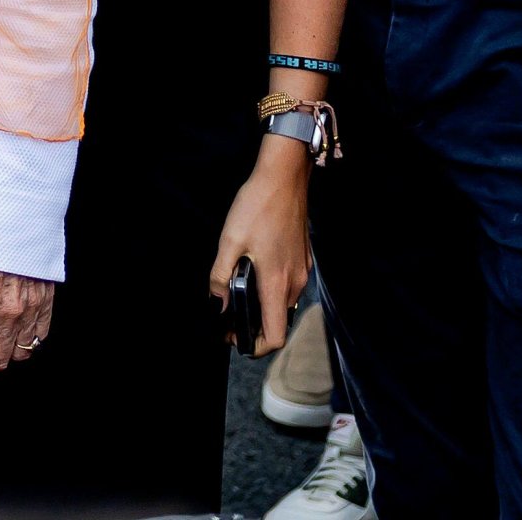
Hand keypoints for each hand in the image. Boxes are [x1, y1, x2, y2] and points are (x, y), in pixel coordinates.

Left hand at [210, 135, 309, 355]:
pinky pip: (289, 285)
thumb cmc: (257, 206)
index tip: (236, 337)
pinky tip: (256, 269)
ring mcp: (302, 268)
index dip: (256, 346)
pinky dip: (273, 289)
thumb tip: (217, 306)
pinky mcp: (304, 257)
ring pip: (285, 303)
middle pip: (279, 321)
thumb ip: (220, 278)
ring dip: (265, 306)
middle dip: (255, 325)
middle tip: (229, 313)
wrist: (285, 176)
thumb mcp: (229, 241)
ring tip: (240, 289)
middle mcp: (295, 281)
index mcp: (277, 282)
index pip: (275, 336)